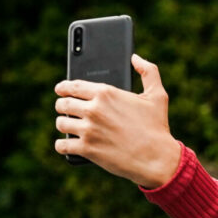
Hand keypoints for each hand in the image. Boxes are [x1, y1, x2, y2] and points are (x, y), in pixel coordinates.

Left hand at [54, 54, 180, 187]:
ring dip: (63, 125)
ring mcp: (88, 130)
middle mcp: (93, 109)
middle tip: (65, 110)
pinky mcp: (86, 149)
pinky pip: (62, 145)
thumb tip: (135, 58)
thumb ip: (148, 71)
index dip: (63, 87)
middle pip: (63, 104)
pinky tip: (66, 145)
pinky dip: (62, 145)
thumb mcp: (157, 96)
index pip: (72, 85)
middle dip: (62, 106)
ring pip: (61, 123)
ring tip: (68, 127)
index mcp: (106, 93)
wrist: (157, 159)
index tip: (60, 90)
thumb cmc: (157, 128)